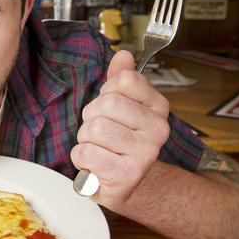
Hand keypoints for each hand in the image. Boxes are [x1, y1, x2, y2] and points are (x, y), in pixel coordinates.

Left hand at [70, 50, 170, 207]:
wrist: (124, 183)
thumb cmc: (118, 141)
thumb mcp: (121, 106)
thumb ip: (121, 78)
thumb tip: (123, 54)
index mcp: (158, 107)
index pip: (124, 80)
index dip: (106, 92)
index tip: (109, 107)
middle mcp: (158, 129)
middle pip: (106, 103)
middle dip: (91, 117)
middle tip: (99, 132)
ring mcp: (145, 153)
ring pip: (94, 128)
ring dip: (85, 138)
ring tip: (97, 148)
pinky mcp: (127, 175)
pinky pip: (86, 153)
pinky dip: (81, 158)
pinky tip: (93, 163)